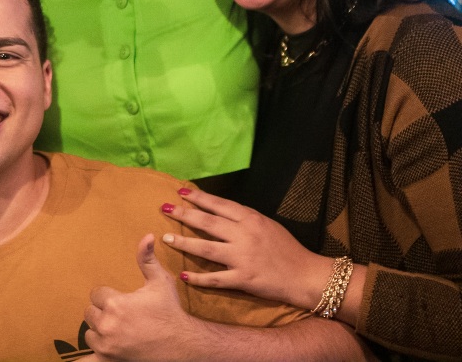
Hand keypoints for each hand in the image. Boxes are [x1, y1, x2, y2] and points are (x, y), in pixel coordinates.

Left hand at [84, 234, 202, 361]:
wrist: (182, 344)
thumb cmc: (170, 312)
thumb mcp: (160, 282)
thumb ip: (147, 259)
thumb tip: (147, 235)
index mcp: (116, 303)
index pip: (96, 294)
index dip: (108, 296)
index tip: (121, 300)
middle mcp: (107, 324)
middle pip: (90, 312)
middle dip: (102, 311)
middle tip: (121, 314)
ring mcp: (107, 343)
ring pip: (89, 331)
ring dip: (99, 328)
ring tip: (117, 327)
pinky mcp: (108, 357)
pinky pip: (89, 354)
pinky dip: (91, 351)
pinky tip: (91, 350)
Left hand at [159, 186, 328, 308]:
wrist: (306, 275)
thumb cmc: (287, 249)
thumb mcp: (267, 225)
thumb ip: (244, 219)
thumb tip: (220, 211)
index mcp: (251, 219)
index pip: (219, 205)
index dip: (199, 198)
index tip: (181, 192)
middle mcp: (244, 235)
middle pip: (207, 222)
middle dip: (184, 214)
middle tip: (165, 209)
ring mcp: (242, 257)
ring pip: (206, 248)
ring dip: (184, 242)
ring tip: (166, 238)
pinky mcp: (243, 279)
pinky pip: (215, 278)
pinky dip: (198, 278)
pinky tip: (183, 275)